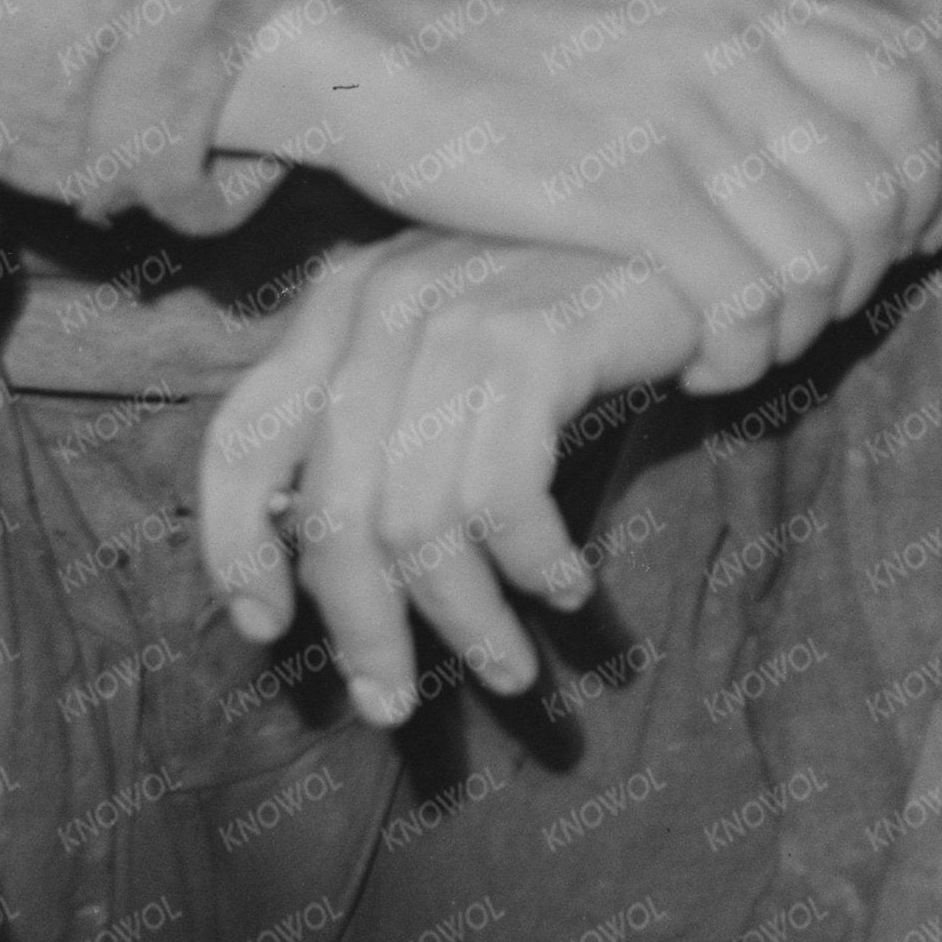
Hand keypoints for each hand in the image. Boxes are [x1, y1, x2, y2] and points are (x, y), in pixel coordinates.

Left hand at [196, 235, 705, 724]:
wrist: (707, 240)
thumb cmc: (577, 313)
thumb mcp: (459, 348)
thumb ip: (385, 419)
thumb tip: (317, 568)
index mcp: (341, 299)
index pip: (240, 437)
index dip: (235, 548)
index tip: (266, 630)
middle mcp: (382, 298)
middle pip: (332, 506)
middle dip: (363, 627)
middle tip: (395, 700)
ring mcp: (456, 314)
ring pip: (419, 518)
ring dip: (466, 619)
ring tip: (507, 667)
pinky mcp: (536, 337)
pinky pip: (505, 496)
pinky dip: (532, 565)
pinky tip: (567, 587)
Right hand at [217, 0, 941, 393]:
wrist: (377, 57)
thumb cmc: (508, 69)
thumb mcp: (649, 31)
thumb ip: (736, 69)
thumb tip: (824, 142)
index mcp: (746, 13)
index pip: (909, 100)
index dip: (916, 191)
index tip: (874, 250)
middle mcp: (737, 57)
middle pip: (882, 198)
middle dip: (857, 284)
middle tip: (794, 321)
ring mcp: (688, 122)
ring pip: (822, 263)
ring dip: (793, 333)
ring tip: (738, 351)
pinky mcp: (630, 193)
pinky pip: (746, 300)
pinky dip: (737, 356)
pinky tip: (694, 368)